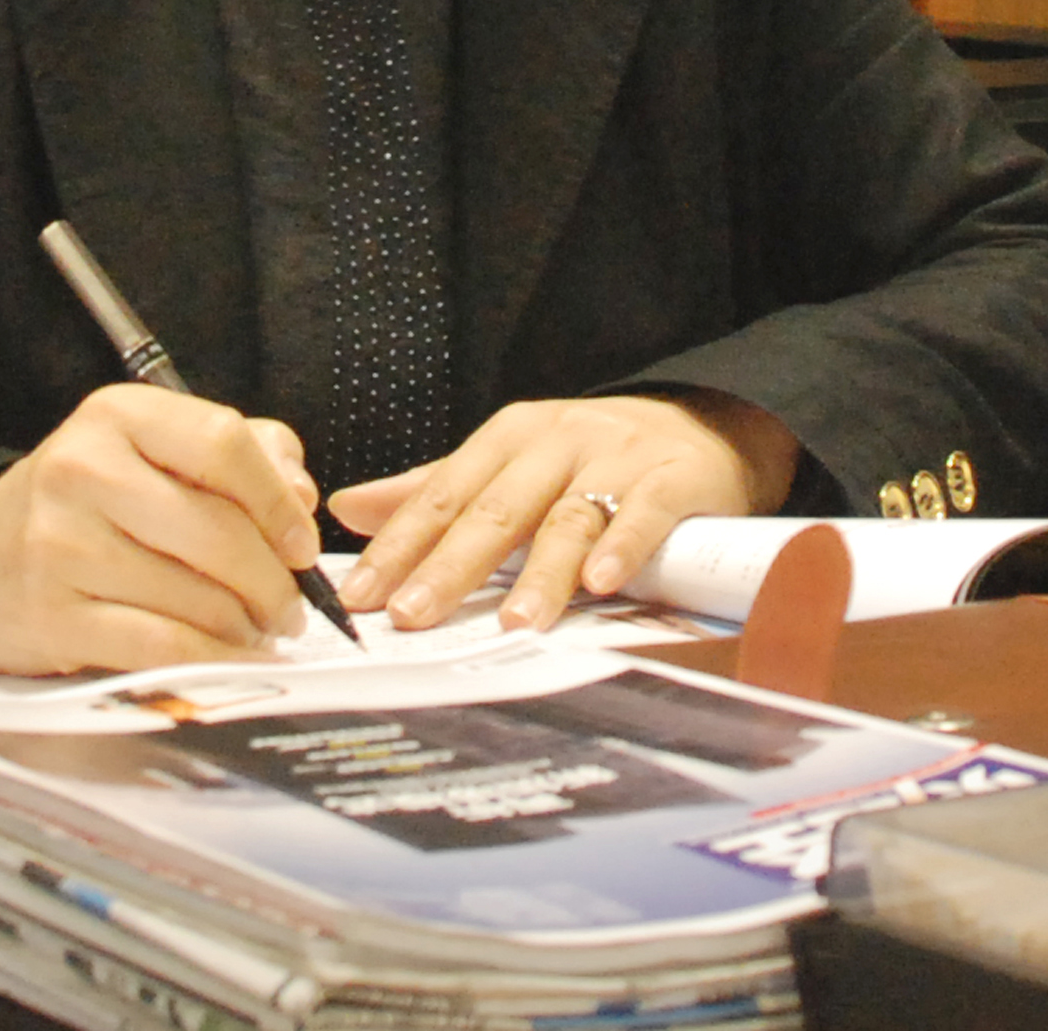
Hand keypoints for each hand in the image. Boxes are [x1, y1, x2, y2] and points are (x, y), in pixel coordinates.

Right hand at [0, 384, 322, 674]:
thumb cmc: (92, 504)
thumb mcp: (156, 450)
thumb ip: (245, 454)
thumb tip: (302, 496)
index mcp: (118, 416)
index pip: (222, 442)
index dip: (278, 501)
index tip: (302, 545)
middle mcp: (82, 470)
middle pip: (218, 531)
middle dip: (273, 582)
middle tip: (290, 608)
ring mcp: (62, 545)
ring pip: (197, 597)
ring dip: (245, 627)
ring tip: (256, 631)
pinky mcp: (55, 616)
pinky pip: (162, 647)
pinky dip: (211, 660)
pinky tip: (228, 658)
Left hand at [326, 392, 798, 633]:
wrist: (701, 423)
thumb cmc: (590, 455)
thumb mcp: (509, 464)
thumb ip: (434, 490)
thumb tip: (346, 508)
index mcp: (508, 438)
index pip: (444, 497)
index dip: (401, 546)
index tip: (363, 596)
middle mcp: (557, 441)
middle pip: (495, 510)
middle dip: (450, 566)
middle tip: (412, 618)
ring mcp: (616, 457)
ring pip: (568, 518)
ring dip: (540, 574)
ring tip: (512, 624)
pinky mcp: (674, 476)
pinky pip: (645, 512)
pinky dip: (623, 546)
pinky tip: (602, 584)